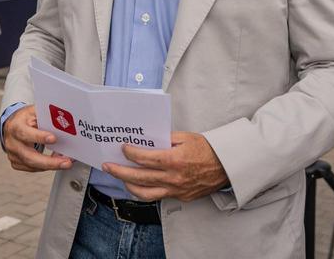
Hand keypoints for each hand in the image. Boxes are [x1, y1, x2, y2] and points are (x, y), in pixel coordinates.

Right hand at [2, 105, 73, 172]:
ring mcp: (13, 155)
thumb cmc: (25, 119)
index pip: (25, 133)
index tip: (53, 139)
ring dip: (51, 165)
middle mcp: (12, 142)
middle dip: (49, 161)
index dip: (39, 137)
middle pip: (29, 156)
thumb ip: (45, 115)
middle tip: (66, 162)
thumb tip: (63, 120)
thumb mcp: (33, 111)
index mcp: (15, 126)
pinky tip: (55, 163)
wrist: (12, 126)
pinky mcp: (16, 163)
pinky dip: (45, 167)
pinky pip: (32, 168)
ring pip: (32, 165)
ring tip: (65, 163)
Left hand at [100, 131, 227, 201]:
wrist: (226, 166)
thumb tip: (147, 139)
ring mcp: (176, 189)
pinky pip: (158, 196)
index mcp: (174, 160)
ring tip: (120, 178)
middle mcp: (173, 177)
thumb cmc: (207, 149)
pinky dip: (145, 191)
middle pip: (139, 177)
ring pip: (145, 193)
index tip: (123, 148)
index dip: (130, 153)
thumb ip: (165, 138)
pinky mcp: (180, 197)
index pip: (144, 158)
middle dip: (120, 171)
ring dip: (129, 185)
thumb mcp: (185, 137)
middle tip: (108, 166)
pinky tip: (138, 185)